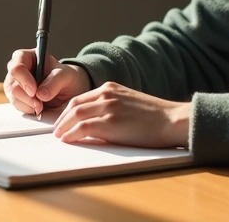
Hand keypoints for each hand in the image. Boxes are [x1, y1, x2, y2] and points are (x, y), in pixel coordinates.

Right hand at [4, 48, 90, 114]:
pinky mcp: (17, 97)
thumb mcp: (66, 75)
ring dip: (27, 105)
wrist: (68, 90)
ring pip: (13, 97)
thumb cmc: (66, 77)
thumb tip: (40, 94)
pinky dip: (28, 109)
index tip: (34, 91)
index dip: (24, 80)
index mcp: (26, 57)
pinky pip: (17, 106)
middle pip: (12, 84)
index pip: (17, 67)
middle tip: (40, 105)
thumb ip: (55, 81)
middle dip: (26, 97)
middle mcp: (17, 70)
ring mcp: (15, 84)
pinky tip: (38, 108)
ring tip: (42, 106)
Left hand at [52, 81, 190, 147]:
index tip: (63, 121)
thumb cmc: (156, 117)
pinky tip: (67, 139)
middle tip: (56, 130)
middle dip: (62, 118)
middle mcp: (107, 94)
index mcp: (111, 88)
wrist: (172, 120)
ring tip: (59, 136)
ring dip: (63, 127)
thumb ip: (113, 107)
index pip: (81, 98)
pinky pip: (83, 127)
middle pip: (74, 105)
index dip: (68, 111)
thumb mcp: (130, 104)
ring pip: (75, 115)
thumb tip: (97, 123)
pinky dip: (71, 134)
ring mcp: (108, 107)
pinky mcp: (110, 122)